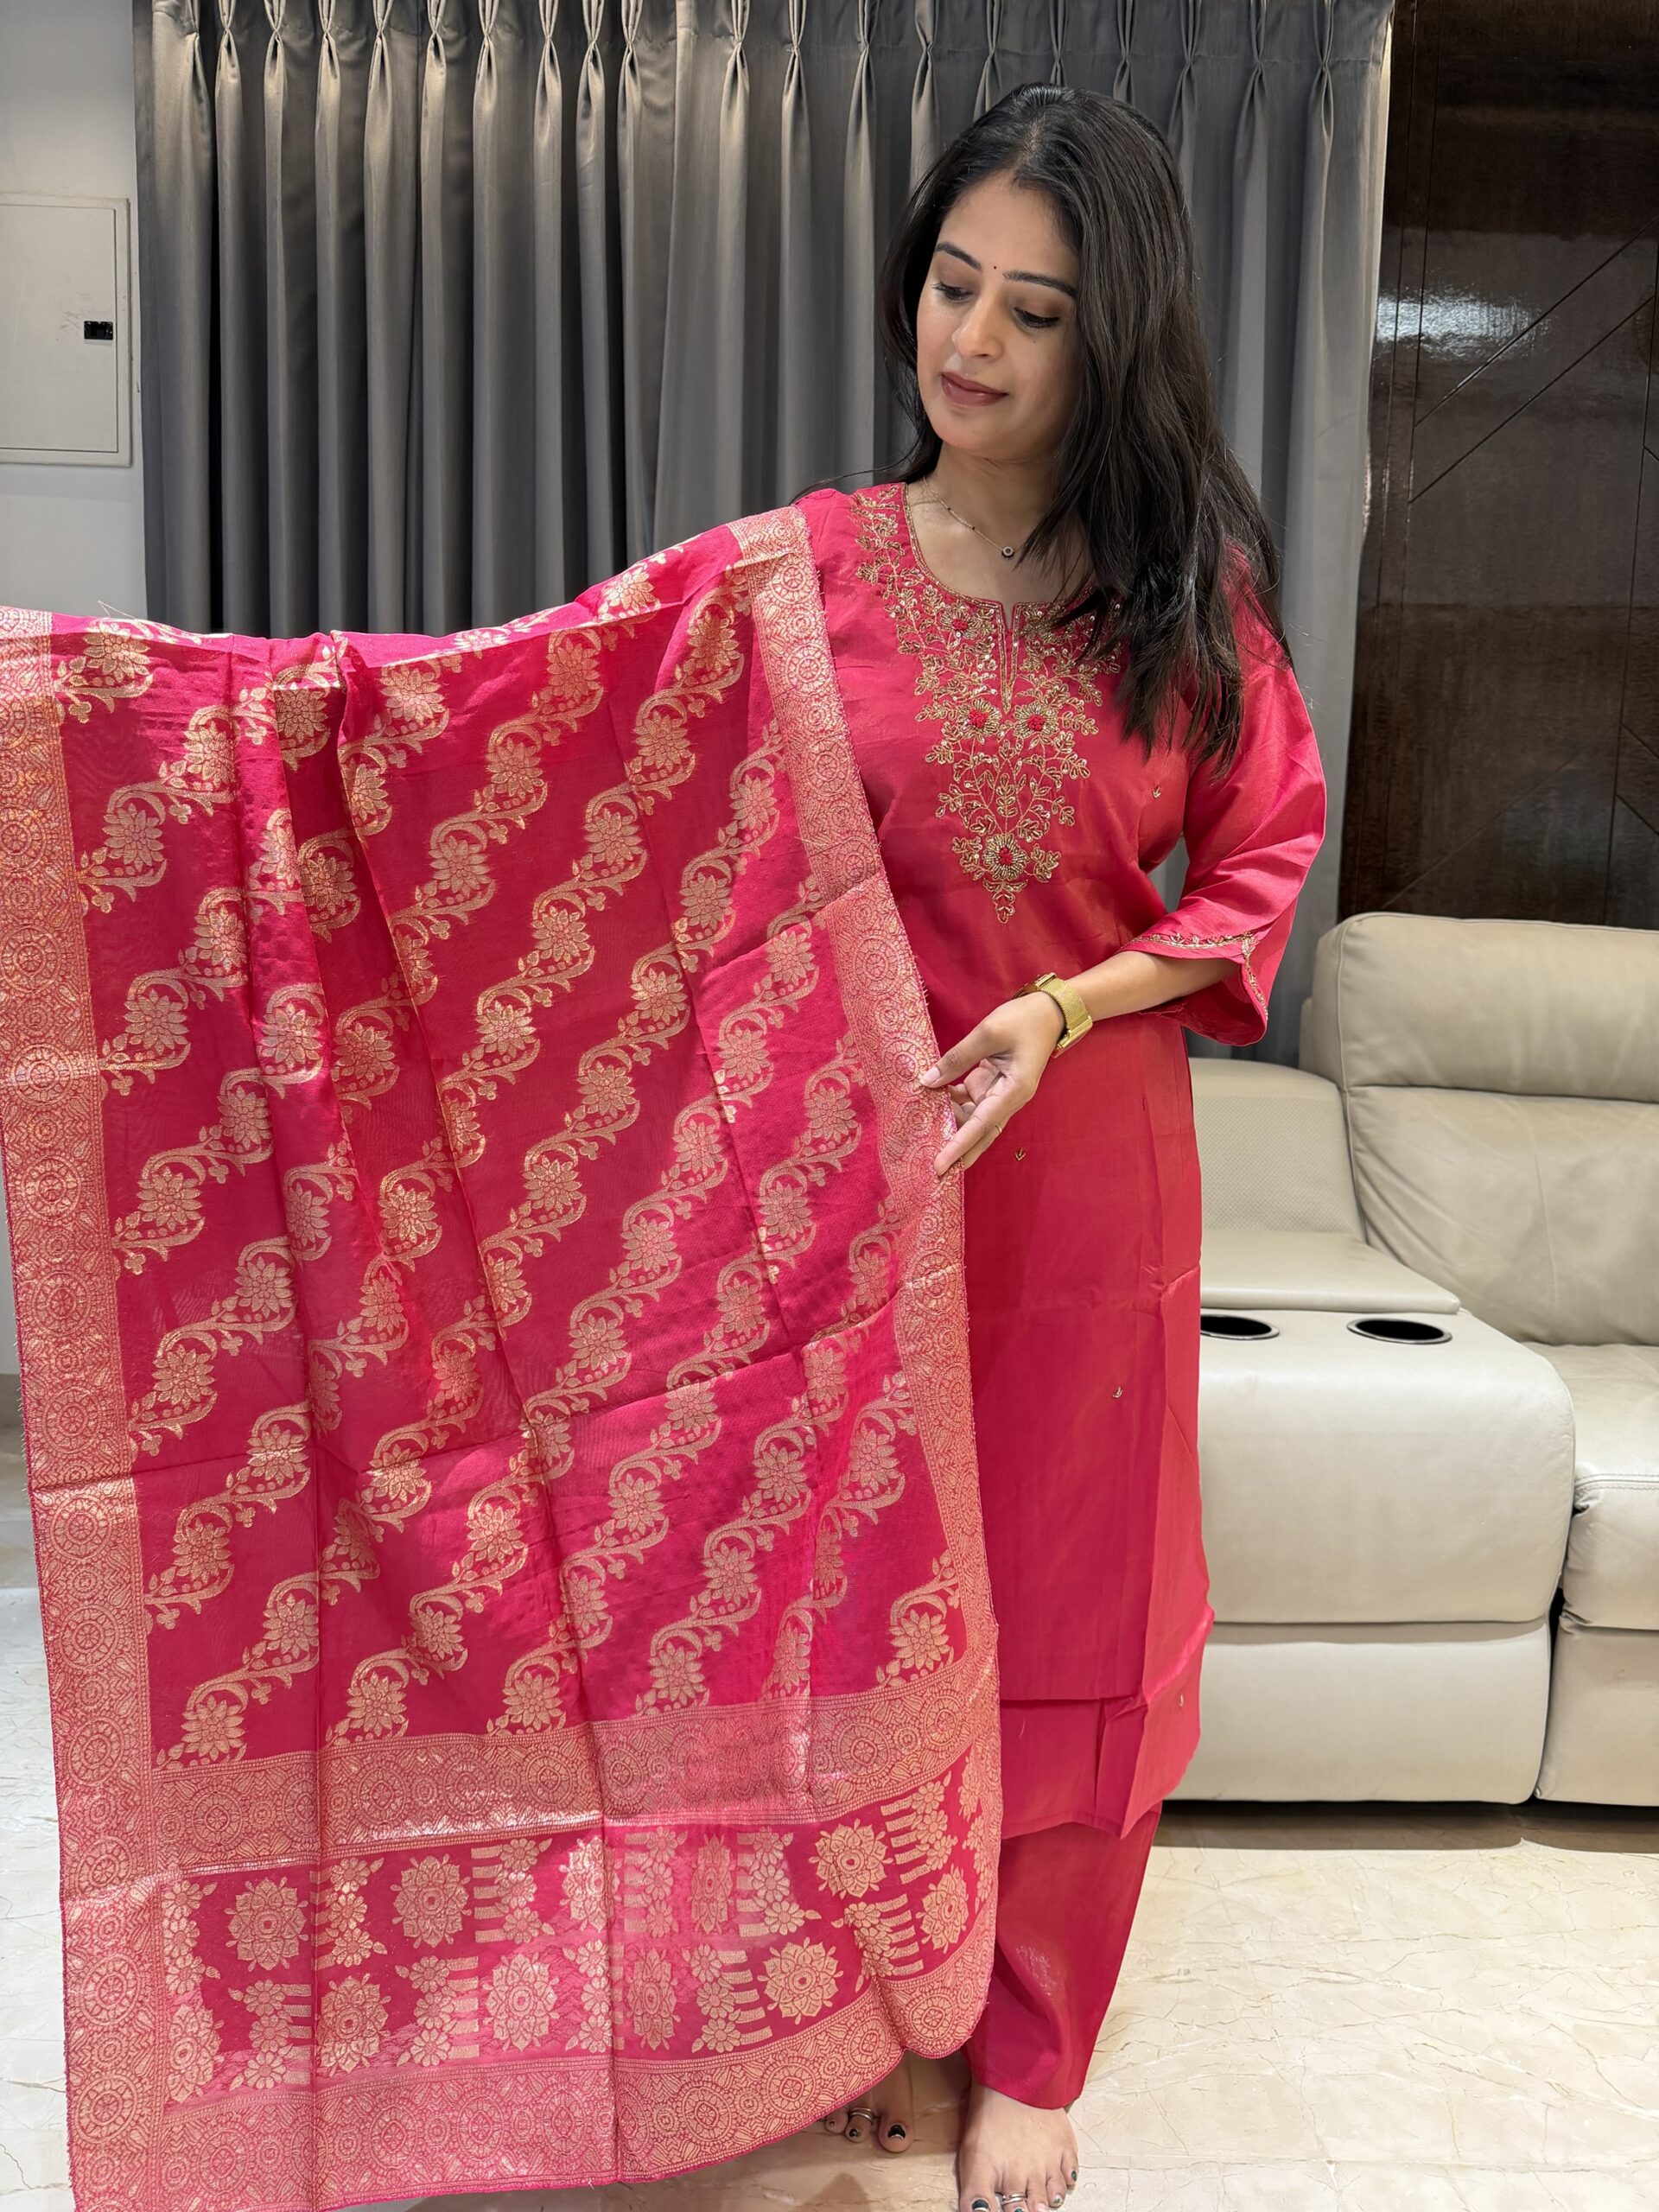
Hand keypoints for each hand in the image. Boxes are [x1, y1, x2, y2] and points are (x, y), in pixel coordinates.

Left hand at [918, 990, 1067, 1174]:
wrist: (1048, 1011)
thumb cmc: (1024, 1020)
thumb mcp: (988, 1033)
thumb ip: (956, 1058)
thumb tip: (928, 1081)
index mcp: (1014, 1091)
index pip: (981, 1126)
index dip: (959, 1146)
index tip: (940, 1165)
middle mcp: (1008, 1099)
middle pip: (980, 1133)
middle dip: (958, 1152)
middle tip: (932, 1171)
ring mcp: (999, 1093)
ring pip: (972, 1119)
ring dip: (949, 1124)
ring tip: (921, 1131)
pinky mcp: (991, 1083)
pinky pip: (969, 1101)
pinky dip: (950, 1103)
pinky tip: (930, 1100)